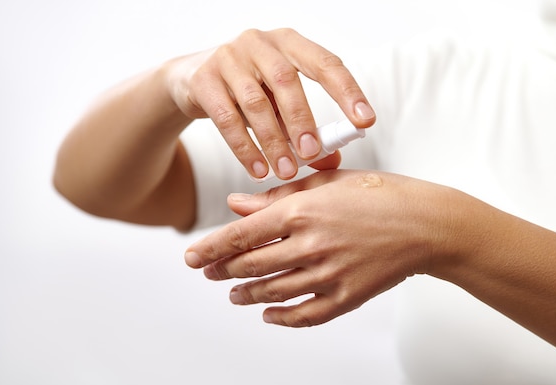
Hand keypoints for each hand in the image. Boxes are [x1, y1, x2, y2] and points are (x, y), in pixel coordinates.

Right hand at [166, 28, 375, 179]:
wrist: (190, 80)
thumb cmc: (248, 92)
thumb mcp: (280, 107)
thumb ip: (306, 131)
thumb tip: (333, 160)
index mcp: (289, 43)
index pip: (324, 62)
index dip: (347, 91)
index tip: (364, 122)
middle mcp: (259, 43)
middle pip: (285, 80)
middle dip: (302, 120)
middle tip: (313, 154)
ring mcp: (227, 57)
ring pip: (255, 102)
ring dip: (273, 141)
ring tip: (285, 171)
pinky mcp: (202, 79)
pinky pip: (226, 118)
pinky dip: (244, 148)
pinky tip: (258, 170)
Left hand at [184, 170, 456, 326]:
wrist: (427, 224)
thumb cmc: (380, 195)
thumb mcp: (327, 182)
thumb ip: (278, 196)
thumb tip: (237, 204)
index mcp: (302, 210)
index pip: (240, 236)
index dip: (210, 248)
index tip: (190, 257)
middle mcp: (310, 244)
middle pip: (250, 266)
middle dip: (222, 271)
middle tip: (208, 274)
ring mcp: (328, 274)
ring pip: (272, 291)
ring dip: (246, 295)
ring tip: (233, 294)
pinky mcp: (346, 297)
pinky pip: (304, 315)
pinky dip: (281, 317)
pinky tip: (269, 315)